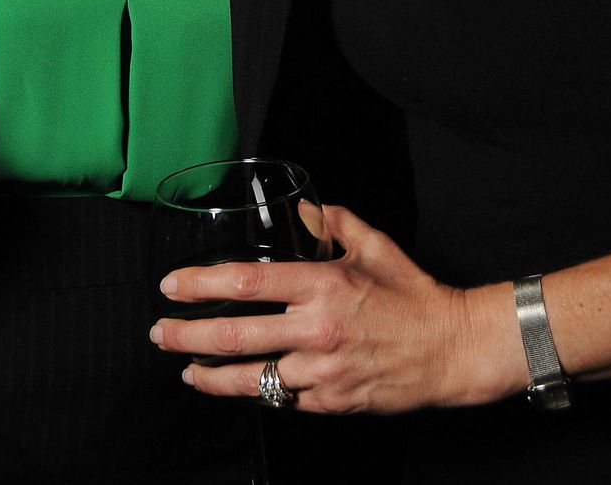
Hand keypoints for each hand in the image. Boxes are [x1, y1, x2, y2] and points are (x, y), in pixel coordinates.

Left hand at [151, 203, 502, 413]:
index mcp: (323, 286)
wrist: (451, 350)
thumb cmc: (413, 295)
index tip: (172, 286)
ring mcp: (321, 373)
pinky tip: (234, 385)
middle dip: (187, 335)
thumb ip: (334, 222)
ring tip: (185, 369)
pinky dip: (254, 391)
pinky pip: (280, 398)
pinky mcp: (329, 403)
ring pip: (250, 378)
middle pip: (235, 336)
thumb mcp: (375, 246)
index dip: (202, 285)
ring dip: (210, 374)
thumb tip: (302, 208)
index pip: (247, 284)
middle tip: (159, 332)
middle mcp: (316, 331)